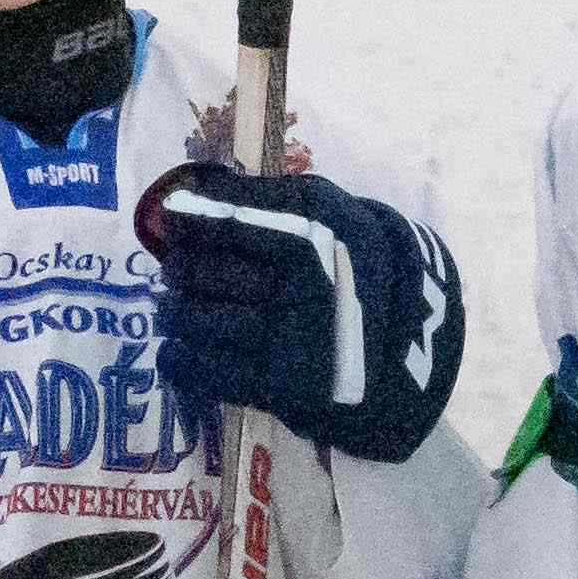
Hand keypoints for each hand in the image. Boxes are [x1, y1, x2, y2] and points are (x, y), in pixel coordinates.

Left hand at [137, 160, 463, 464]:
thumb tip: (191, 192)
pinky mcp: (284, 385)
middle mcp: (305, 283)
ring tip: (175, 310)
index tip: (172, 223)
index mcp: (316, 231)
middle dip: (178, 271)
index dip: (188, 222)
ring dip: (174, 313)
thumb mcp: (327, 211)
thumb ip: (264, 196)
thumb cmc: (347, 261)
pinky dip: (179, 360)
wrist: (405, 339)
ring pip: (196, 320)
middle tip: (175, 272)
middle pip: (202, 271)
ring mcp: (294, 337)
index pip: (227, 222)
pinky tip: (176, 350)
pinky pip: (207, 372)